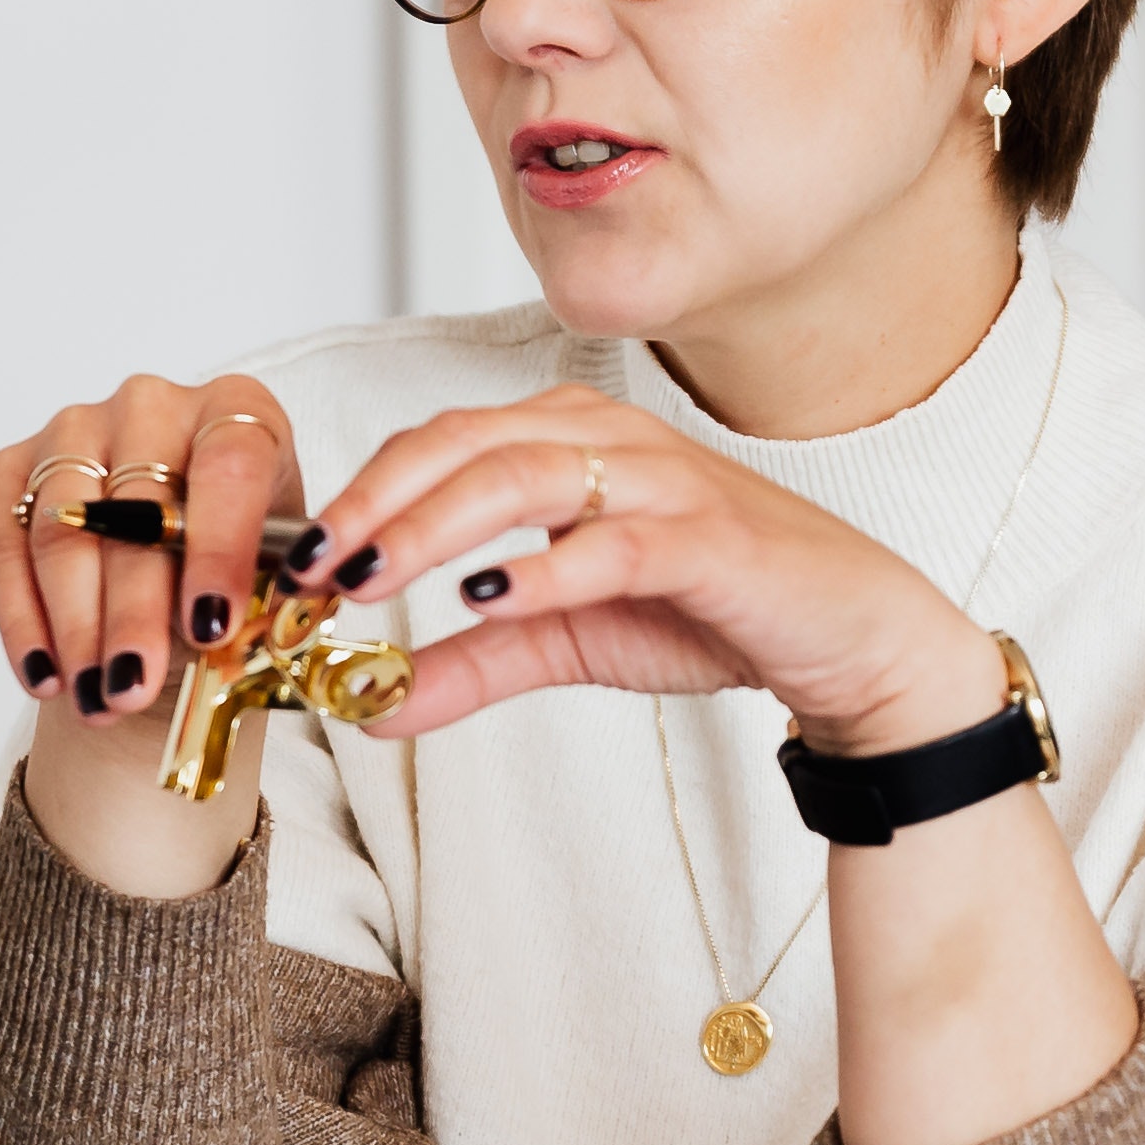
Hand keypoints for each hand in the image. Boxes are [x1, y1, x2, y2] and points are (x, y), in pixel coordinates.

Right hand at [0, 372, 300, 895]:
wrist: (170, 573)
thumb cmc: (229, 568)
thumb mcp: (272, 579)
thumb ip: (273, 598)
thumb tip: (249, 631)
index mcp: (237, 410)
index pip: (230, 464)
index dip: (220, 548)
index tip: (213, 627)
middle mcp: (151, 405)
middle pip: (136, 505)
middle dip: (134, 611)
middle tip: (135, 686)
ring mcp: (74, 430)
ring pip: (63, 529)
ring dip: (76, 626)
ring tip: (96, 697)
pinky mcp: (12, 469)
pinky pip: (3, 544)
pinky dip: (22, 619)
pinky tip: (47, 676)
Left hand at [286, 392, 1001, 756]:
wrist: (846, 638)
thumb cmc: (711, 611)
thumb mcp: (567, 640)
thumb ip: (471, 664)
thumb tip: (371, 707)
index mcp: (567, 441)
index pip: (437, 442)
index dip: (361, 492)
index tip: (298, 562)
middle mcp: (608, 438)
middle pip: (463, 443)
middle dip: (376, 501)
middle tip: (313, 567)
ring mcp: (661, 480)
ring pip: (524, 473)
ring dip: (434, 522)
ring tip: (371, 574)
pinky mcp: (710, 536)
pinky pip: (613, 540)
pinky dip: (544, 566)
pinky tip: (485, 597)